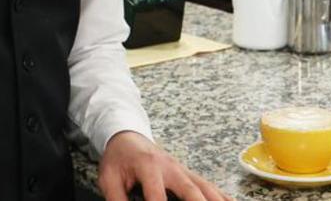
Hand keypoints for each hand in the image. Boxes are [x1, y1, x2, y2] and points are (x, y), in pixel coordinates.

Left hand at [98, 131, 230, 200]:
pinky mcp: (189, 174)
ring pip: (205, 187)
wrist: (127, 137)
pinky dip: (222, 195)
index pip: (156, 196)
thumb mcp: (109, 178)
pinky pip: (209, 186)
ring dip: (218, 200)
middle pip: (190, 190)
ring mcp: (183, 170)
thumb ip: (117, 200)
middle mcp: (171, 167)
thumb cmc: (119, 158)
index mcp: (149, 166)